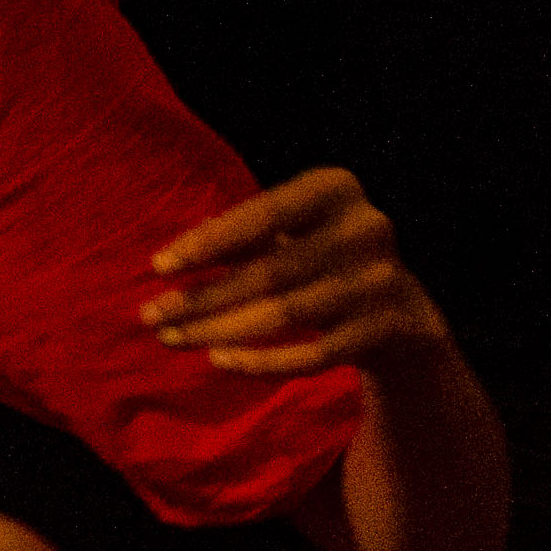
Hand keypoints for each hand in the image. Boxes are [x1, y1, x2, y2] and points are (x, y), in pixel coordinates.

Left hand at [142, 169, 449, 378]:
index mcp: (336, 189)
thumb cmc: (318, 259)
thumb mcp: (288, 232)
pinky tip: (219, 360)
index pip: (261, 215)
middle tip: (149, 315)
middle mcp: (366, 228)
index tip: (159, 266)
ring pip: (284, 315)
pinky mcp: (387, 330)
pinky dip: (262, 361)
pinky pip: (312, 355)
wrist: (400, 311)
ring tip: (170, 338)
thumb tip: (168, 259)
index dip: (208, 242)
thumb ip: (237, 235)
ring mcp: (381, 281)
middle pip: (267, 272)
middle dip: (201, 297)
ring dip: (218, 330)